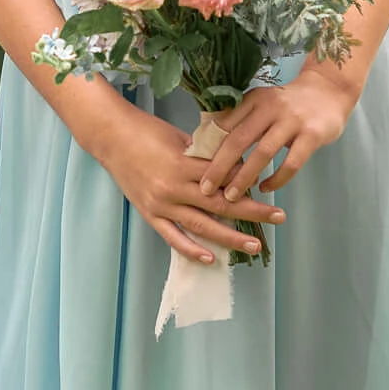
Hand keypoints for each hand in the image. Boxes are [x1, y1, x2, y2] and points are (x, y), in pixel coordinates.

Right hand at [90, 105, 285, 265]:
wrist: (110, 137)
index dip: (247, 185)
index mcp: (183, 165)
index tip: (270, 189)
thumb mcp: (180, 138)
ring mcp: (160, 205)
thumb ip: (204, 156)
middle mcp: (173, 188)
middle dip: (252, 212)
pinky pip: (173, 237)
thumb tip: (232, 167)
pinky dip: (191, 250)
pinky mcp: (149, 215)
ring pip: (201, 226)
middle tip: (278, 217)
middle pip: (220, 204)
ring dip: (230, 237)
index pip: (224, 178)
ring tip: (254, 245)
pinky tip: (210, 258)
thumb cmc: (146, 131)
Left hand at [196, 63, 359, 200]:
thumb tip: (205, 141)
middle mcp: (271, 106)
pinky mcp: (312, 135)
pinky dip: (276, 179)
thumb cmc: (288, 104)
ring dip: (244, 177)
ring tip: (231, 196)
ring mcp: (293, 120)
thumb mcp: (262, 103)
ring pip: (263, 153)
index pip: (225, 124)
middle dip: (219, 167)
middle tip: (206, 189)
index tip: (193, 168)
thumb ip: (239, 118)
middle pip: (238, 139)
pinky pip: (291, 163)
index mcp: (254, 99)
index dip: (208, 148)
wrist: (329, 91)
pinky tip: (266, 188)